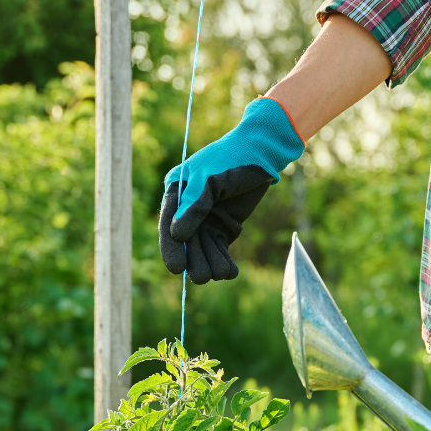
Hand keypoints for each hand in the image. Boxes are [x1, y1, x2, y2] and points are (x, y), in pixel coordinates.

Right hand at [159, 98, 304, 283]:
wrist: (262, 153)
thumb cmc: (231, 159)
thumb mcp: (209, 179)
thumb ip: (194, 206)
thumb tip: (176, 234)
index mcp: (176, 192)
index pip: (168, 225)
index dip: (171, 249)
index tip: (176, 269)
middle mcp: (187, 209)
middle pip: (187, 243)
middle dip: (195, 260)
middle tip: (203, 278)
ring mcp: (206, 220)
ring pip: (204, 249)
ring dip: (212, 263)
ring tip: (222, 273)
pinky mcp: (225, 227)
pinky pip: (220, 250)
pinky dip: (225, 261)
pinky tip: (231, 272)